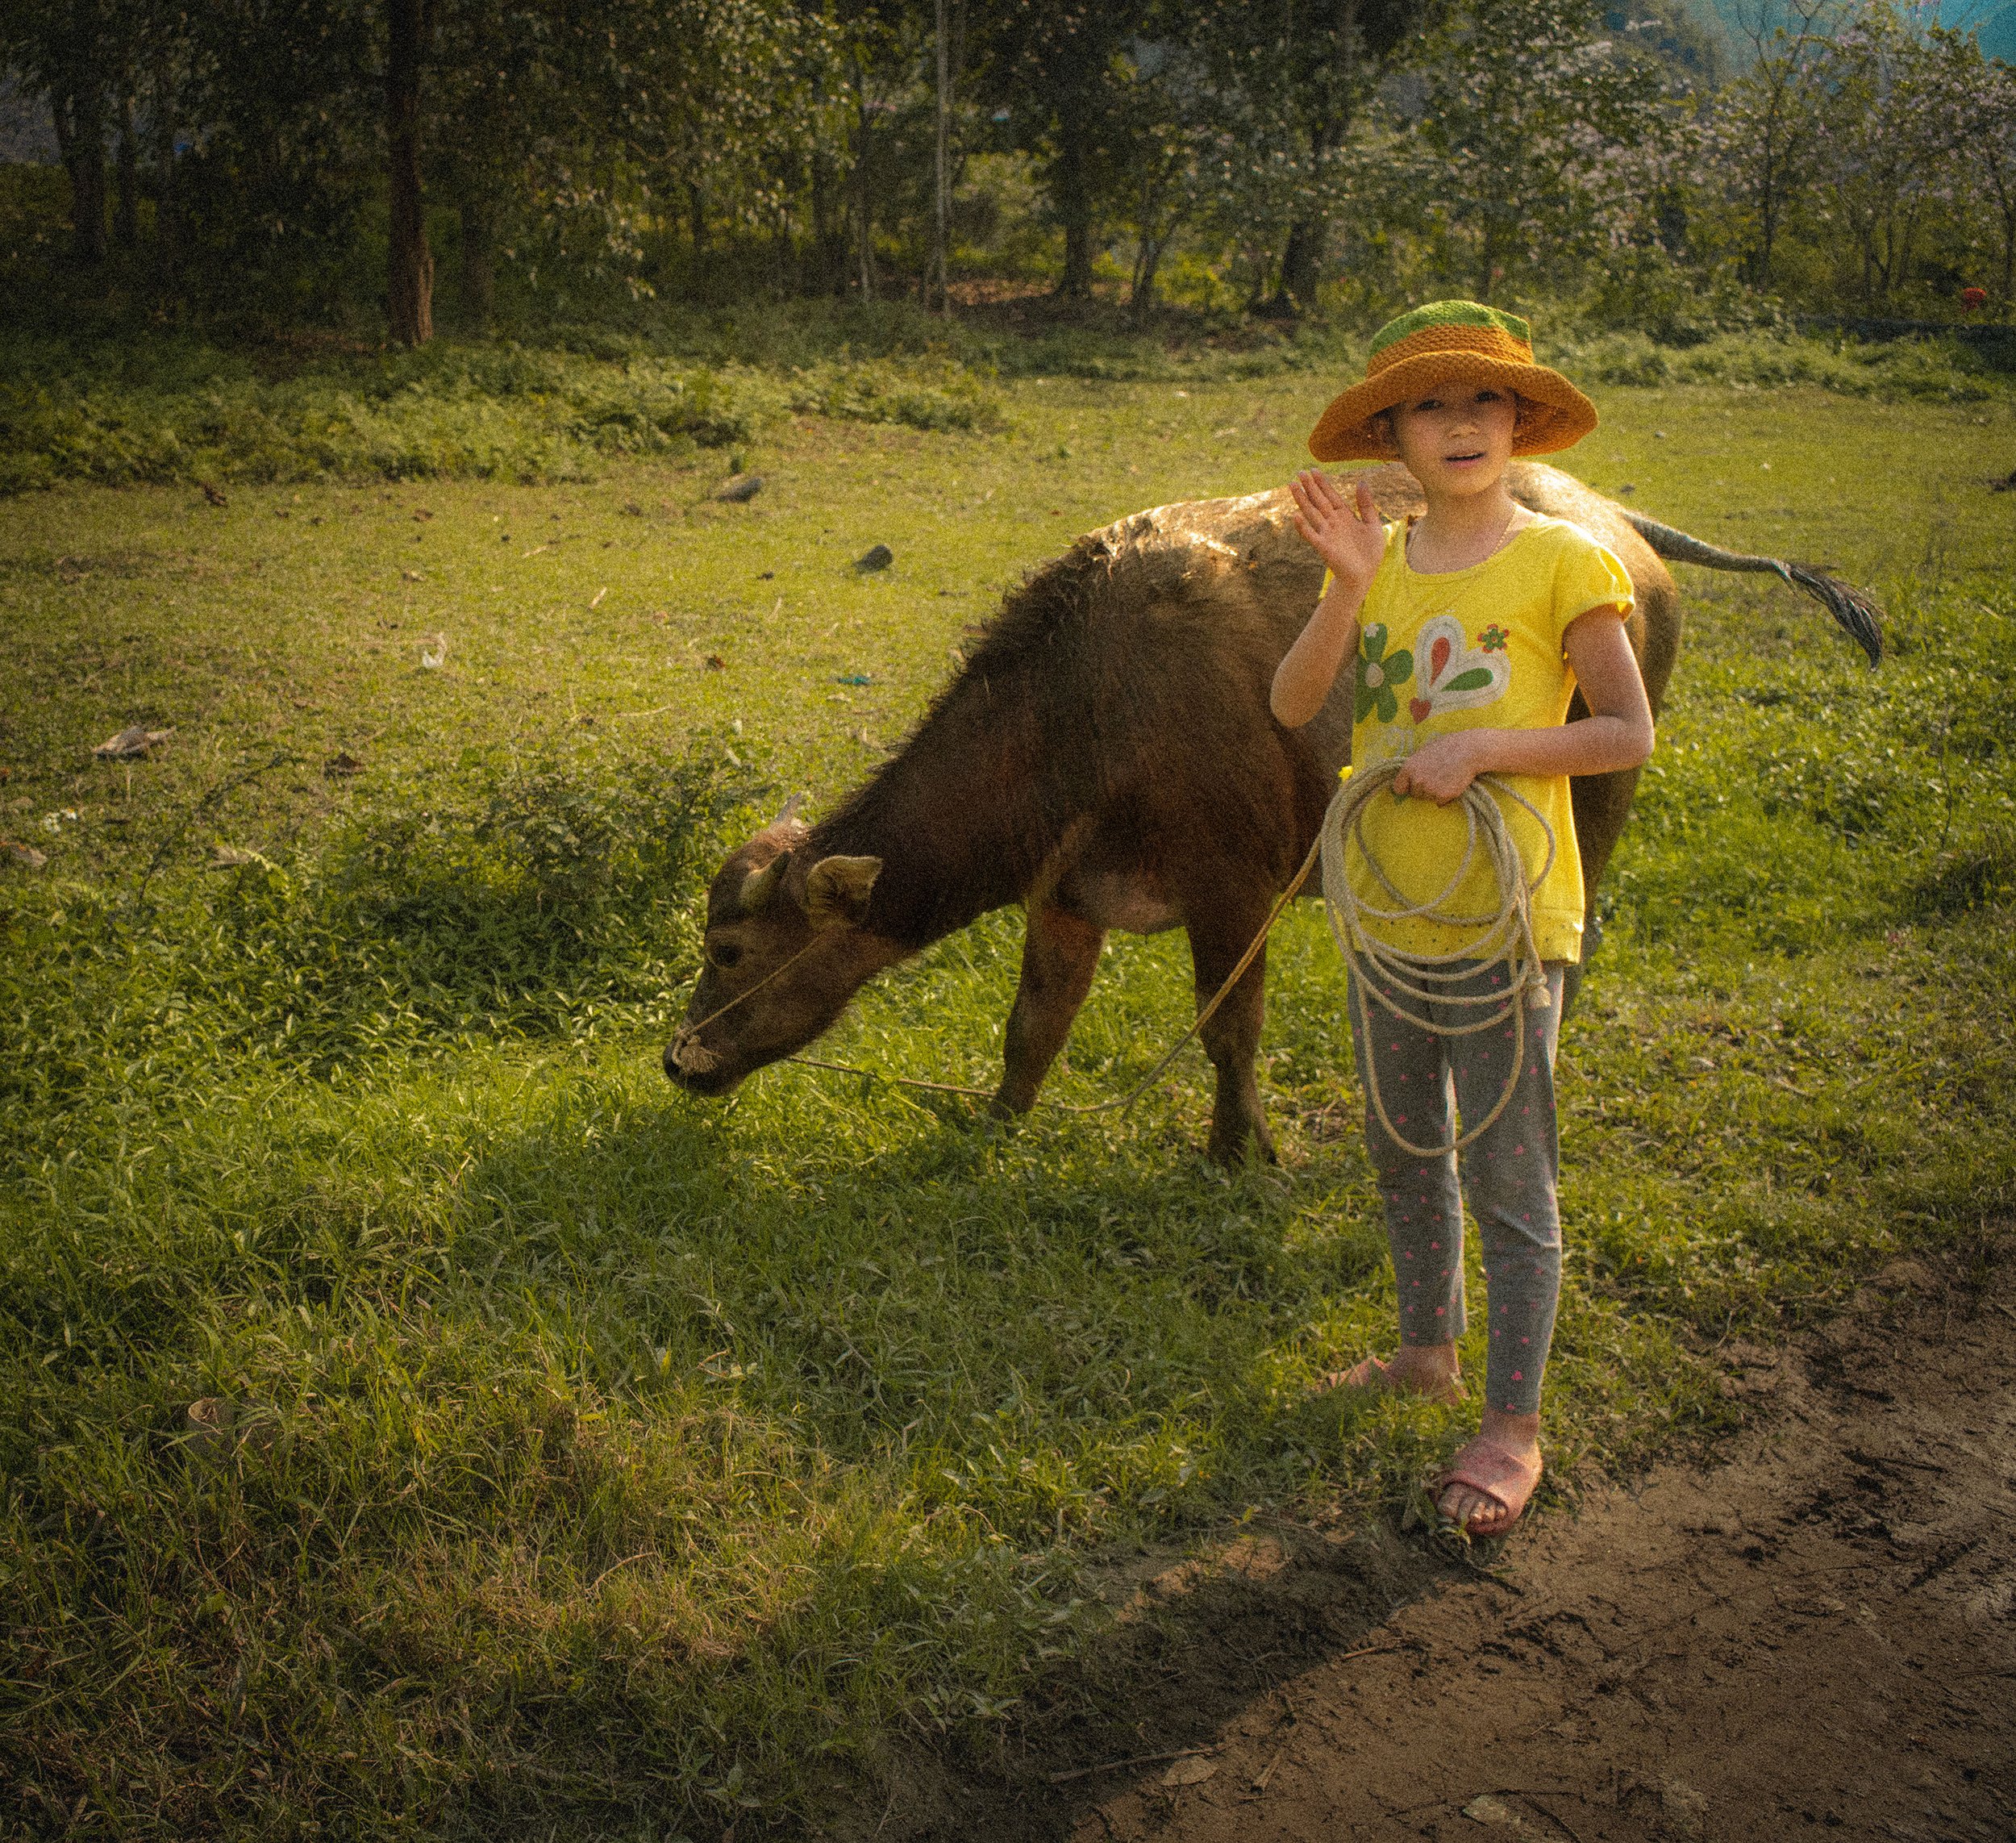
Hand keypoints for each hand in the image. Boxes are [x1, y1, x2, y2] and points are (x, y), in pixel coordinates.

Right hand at [1288, 469, 1385, 599]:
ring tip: (1292, 486)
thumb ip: (1366, 505)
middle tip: (1299, 472)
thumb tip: (1361, 482)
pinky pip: (1311, 536)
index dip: (1323, 484)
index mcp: (1345, 516)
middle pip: (1319, 501)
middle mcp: (1333, 523)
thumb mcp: (1373, 524)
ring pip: (1312, 513)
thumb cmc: (1369, 553)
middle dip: (1310, 487)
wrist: (1364, 576)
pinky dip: (1303, 527)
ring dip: (1302, 500)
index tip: (1314, 470)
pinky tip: (1295, 516)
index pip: (1331, 496)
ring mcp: (1327, 534)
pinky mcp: (1324, 547)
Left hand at [1393, 731, 1485, 804]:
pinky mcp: (1442, 796)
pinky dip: (1445, 797)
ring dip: (1434, 793)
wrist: (1468, 750)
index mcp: (1409, 767)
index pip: (1398, 788)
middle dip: (1423, 789)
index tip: (1411, 787)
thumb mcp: (1425, 751)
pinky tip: (1452, 784)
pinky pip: (1440, 802)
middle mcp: (1416, 780)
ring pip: (1427, 798)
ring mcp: (1429, 789)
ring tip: (1445, 779)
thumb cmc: (1448, 747)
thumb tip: (1409, 776)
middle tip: (1436, 778)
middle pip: (1415, 794)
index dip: (1406, 788)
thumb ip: (1415, 765)